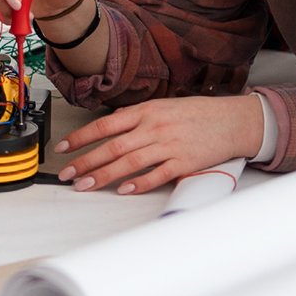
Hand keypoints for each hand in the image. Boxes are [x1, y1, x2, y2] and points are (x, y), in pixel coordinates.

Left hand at [51, 95, 264, 193]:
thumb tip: (111, 124)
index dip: (81, 137)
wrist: (232, 121)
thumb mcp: (163, 105)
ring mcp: (169, 145)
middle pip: (112, 146)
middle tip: (67, 173)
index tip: (63, 148)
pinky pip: (157, 175)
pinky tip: (123, 189)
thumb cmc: (197, 114)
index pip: (104, 125)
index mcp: (146, 111)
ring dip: (104, 175)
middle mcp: (154, 127)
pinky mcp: (184, 163)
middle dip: (86, 161)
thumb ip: (136, 116)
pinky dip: (139, 183)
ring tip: (86, 185)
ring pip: (129, 162)